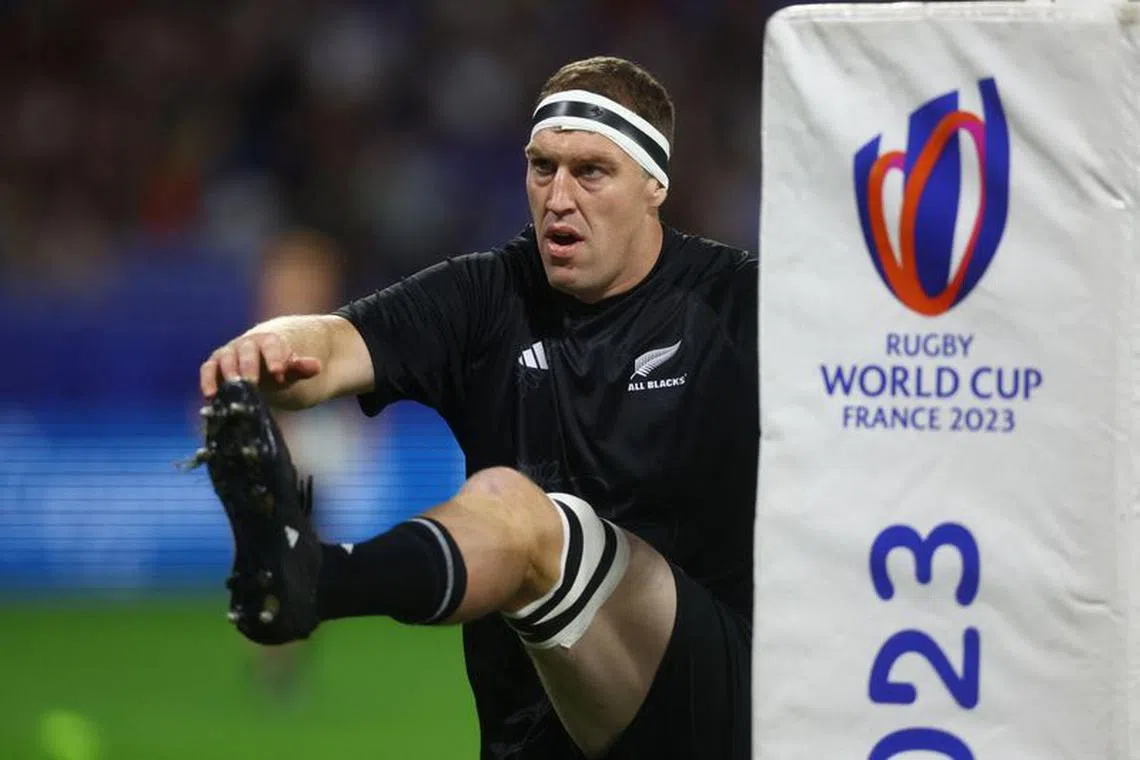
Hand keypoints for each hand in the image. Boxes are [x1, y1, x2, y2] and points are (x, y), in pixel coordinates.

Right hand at [200, 331, 321, 397]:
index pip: (272, 346)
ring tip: (233, 388)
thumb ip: (302, 368)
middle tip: (252, 383)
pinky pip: (208, 369)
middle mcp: (246, 344)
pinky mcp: (215, 365)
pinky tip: (211, 396)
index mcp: (269, 341)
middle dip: (249, 367)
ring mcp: (229, 353)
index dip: (275, 358)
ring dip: (228, 373)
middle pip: (246, 352)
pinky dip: (207, 380)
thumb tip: (316, 366)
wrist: (261, 364)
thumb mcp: (293, 370)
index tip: (279, 373)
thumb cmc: (279, 368)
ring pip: (225, 359)